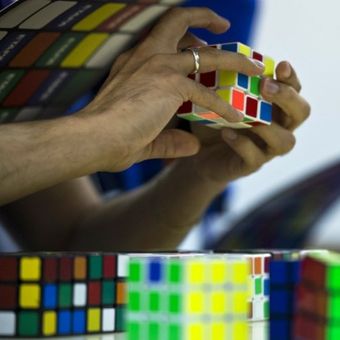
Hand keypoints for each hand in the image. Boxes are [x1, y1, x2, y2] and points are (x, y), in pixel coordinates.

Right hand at [78, 8, 264, 171]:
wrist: (92, 139)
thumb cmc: (108, 138)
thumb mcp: (143, 136)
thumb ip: (170, 139)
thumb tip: (192, 145)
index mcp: (133, 63)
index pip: (162, 38)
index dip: (182, 38)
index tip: (198, 43)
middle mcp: (145, 57)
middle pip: (179, 22)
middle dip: (205, 18)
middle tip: (225, 27)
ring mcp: (158, 67)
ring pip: (206, 54)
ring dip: (233, 60)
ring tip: (253, 68)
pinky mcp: (170, 86)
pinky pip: (207, 93)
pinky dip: (225, 105)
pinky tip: (238, 117)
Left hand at [186, 61, 309, 183]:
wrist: (200, 154)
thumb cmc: (213, 121)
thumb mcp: (216, 99)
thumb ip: (221, 80)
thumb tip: (212, 52)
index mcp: (273, 107)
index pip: (294, 89)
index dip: (291, 78)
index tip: (281, 65)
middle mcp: (277, 127)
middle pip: (301, 113)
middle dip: (287, 98)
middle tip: (266, 86)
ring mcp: (266, 149)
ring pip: (286, 141)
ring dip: (269, 127)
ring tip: (248, 115)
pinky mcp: (250, 166)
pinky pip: (255, 157)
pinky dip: (242, 144)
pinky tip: (226, 132)